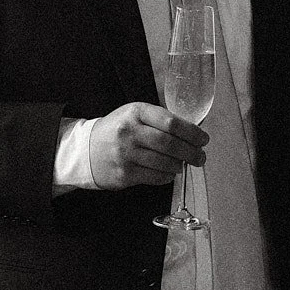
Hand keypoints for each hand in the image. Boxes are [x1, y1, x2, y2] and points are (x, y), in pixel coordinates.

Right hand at [89, 102, 206, 189]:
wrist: (86, 150)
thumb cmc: (118, 130)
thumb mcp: (135, 115)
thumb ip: (160, 120)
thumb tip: (193, 133)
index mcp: (136, 112)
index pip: (171, 122)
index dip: (192, 133)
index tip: (203, 139)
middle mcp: (129, 132)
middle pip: (170, 144)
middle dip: (191, 152)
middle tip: (200, 157)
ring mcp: (125, 154)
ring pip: (164, 163)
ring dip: (180, 165)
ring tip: (184, 164)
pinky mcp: (124, 174)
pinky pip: (155, 177)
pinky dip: (167, 176)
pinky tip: (168, 172)